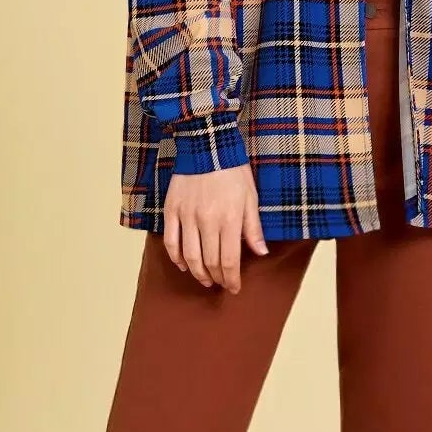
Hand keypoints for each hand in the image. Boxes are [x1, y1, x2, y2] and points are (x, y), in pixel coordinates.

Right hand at [163, 164, 267, 291]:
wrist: (206, 144)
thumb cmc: (233, 170)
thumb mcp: (251, 197)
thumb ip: (254, 228)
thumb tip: (260, 253)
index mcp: (229, 219)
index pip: (229, 260)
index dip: (232, 279)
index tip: (234, 288)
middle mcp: (207, 221)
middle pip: (210, 262)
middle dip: (217, 278)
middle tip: (221, 284)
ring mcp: (186, 216)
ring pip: (189, 256)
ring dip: (198, 273)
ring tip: (205, 279)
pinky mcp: (172, 210)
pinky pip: (171, 241)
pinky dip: (176, 257)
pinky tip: (183, 265)